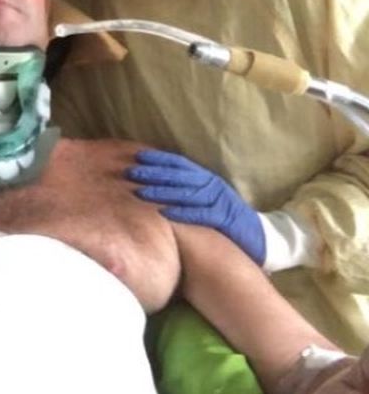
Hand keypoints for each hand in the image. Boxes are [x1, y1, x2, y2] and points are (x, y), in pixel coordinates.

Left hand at [127, 149, 265, 265]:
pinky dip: (183, 213)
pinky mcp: (227, 219)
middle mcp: (213, 185)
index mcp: (207, 178)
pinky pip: (202, 214)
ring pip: (187, 193)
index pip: (180, 164)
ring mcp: (221, 201)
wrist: (263, 237)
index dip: (159, 159)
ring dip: (163, 192)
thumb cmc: (227, 219)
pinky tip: (165, 213)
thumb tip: (156, 184)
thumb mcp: (208, 199)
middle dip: (154, 173)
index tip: (137, 156)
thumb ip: (188, 190)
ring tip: (141, 192)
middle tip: (130, 172)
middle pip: (180, 176)